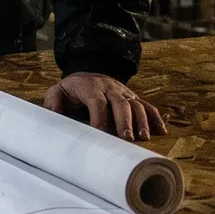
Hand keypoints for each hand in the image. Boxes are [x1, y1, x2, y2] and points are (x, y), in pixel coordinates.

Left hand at [43, 72, 166, 141]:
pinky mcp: (133, 97)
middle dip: (125, 121)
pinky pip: (147, 105)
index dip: (99, 117)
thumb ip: (53, 103)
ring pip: (137, 104)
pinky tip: (161, 130)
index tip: (101, 134)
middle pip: (120, 103)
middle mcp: (110, 88)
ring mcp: (124, 92)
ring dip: (142, 121)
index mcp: (90, 87)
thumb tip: (54, 117)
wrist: (88, 74)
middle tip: (127, 139)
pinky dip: (155, 117)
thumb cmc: (71, 89)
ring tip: (144, 138)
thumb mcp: (58, 91)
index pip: (97, 102)